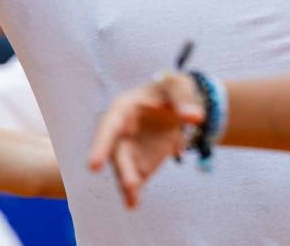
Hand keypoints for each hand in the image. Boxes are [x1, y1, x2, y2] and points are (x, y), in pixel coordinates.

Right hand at [88, 73, 204, 207]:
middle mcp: (120, 132)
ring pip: (124, 170)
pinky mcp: (139, 164)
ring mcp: (129, 150)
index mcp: (123, 108)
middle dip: (122, 170)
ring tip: (132, 201)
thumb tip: (195, 117)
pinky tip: (133, 204)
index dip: (100, 145)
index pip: (109, 127)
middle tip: (131, 185)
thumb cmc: (171, 91)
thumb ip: (185, 100)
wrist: (177, 107)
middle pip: (117, 153)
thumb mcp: (178, 86)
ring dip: (127, 184)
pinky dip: (133, 192)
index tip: (94, 165)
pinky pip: (135, 180)